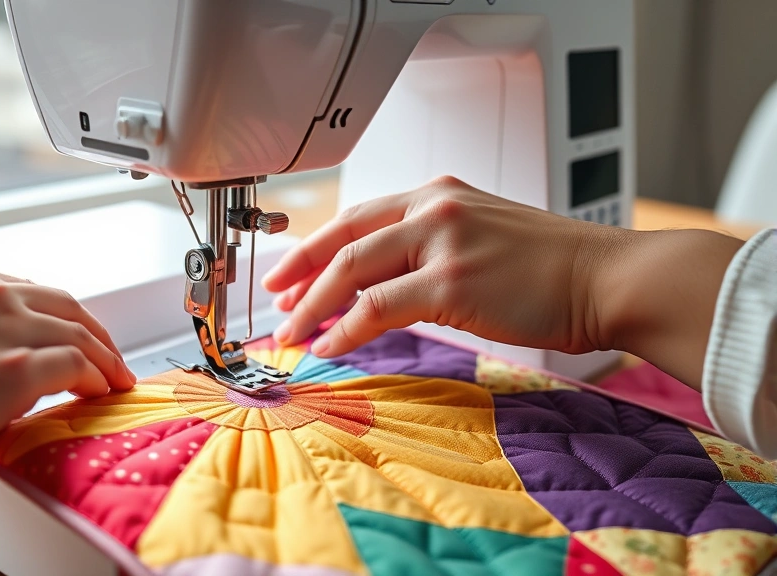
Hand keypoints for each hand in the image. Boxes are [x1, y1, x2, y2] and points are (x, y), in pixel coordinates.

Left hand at [264, 176, 614, 357]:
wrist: (605, 277)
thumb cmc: (552, 266)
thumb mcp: (481, 234)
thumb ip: (430, 246)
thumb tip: (381, 282)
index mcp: (438, 193)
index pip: (357, 215)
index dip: (315, 244)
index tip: (289, 270)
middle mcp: (434, 206)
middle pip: (342, 237)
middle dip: (298, 271)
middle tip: (274, 300)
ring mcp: (442, 241)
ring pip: (351, 269)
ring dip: (313, 305)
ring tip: (293, 333)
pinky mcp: (452, 281)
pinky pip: (378, 306)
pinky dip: (346, 328)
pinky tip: (330, 344)